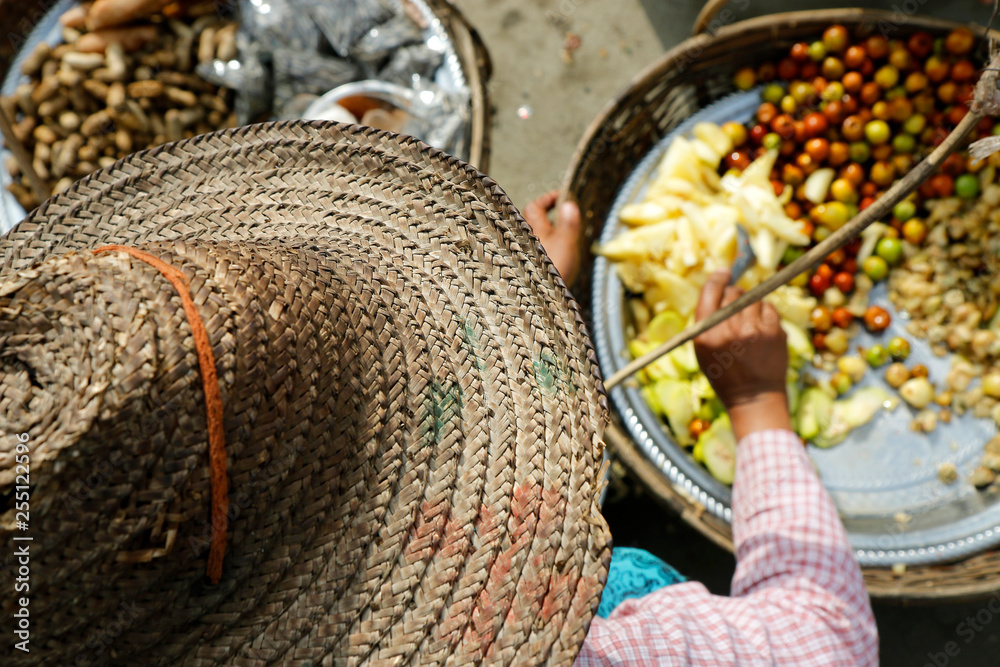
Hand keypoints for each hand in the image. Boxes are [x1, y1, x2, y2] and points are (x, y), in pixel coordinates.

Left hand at [523, 190, 581, 286]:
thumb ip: (568, 223)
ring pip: (536, 238)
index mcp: (532, 229)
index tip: (561, 196)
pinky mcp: (530, 270)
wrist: (542, 300)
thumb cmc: (553, 270)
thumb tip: (569, 204)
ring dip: (548, 234)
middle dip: (547, 216)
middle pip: (533, 222)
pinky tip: (559, 256)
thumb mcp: (565, 243)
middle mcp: (524, 241)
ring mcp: (526, 255)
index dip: (547, 199)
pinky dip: (548, 249)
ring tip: (565, 235)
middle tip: (564, 214)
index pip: (535, 206)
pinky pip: (537, 253)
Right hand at [694, 270, 791, 440]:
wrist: (754, 398)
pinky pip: (769, 309)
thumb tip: (722, 287)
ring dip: (751, 306)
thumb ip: (708, 321)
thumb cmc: (725, 375)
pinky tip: (762, 332)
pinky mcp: (774, 332)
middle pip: (734, 292)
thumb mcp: (703, 351)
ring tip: (750, 326)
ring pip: (754, 299)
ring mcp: (753, 329)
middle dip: (735, 295)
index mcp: (706, 334)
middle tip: (737, 307)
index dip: (718, 278)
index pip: (710, 292)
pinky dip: (766, 316)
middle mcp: (728, 329)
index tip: (725, 272)